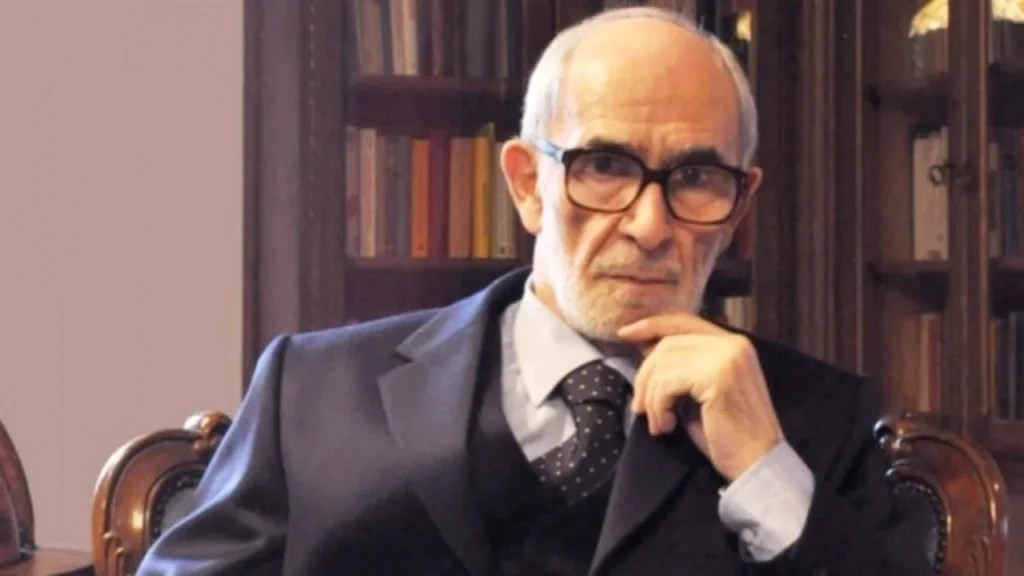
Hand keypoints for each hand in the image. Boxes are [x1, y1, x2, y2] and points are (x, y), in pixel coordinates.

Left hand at [617, 314, 783, 481]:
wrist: (758, 464)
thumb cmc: (728, 435)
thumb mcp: (699, 392)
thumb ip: (680, 366)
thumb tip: (644, 347)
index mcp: (734, 343)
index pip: (683, 322)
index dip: (651, 325)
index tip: (625, 334)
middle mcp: (733, 344)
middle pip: (668, 343)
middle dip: (645, 375)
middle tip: (639, 407)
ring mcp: (727, 358)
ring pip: (664, 363)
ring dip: (651, 397)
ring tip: (658, 423)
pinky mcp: (718, 377)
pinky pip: (667, 383)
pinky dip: (658, 406)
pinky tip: (667, 426)